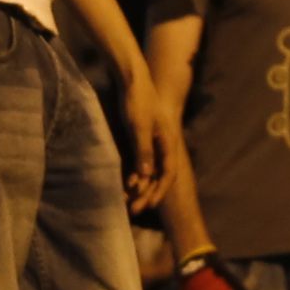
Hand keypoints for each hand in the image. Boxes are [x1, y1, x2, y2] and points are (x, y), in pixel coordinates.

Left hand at [117, 73, 178, 210]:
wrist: (130, 78)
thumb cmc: (136, 100)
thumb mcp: (139, 127)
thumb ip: (143, 151)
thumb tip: (145, 176)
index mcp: (167, 142)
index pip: (167, 173)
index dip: (158, 191)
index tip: (148, 205)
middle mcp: (162, 145)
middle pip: (157, 176)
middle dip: (146, 194)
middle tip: (132, 210)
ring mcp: (151, 142)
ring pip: (147, 171)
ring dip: (138, 187)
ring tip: (125, 202)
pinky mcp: (140, 138)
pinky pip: (138, 162)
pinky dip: (131, 174)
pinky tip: (122, 184)